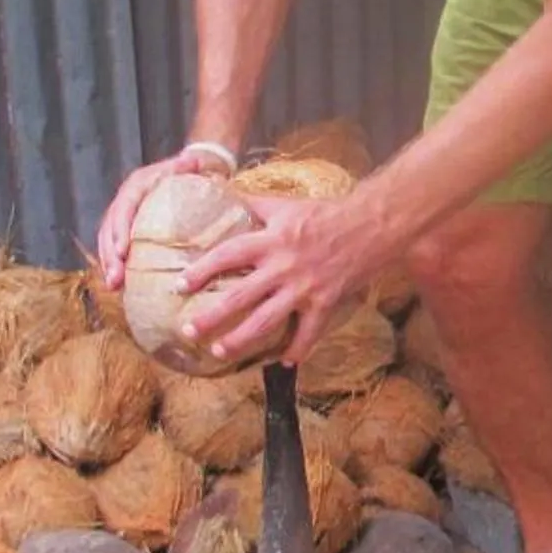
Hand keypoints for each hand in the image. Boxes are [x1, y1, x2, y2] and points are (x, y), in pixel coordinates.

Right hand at [94, 151, 229, 288]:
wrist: (192, 168)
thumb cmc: (193, 169)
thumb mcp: (191, 164)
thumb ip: (189, 165)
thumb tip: (192, 161)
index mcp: (137, 184)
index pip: (124, 207)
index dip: (120, 230)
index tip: (122, 252)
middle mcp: (126, 199)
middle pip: (110, 228)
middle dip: (110, 255)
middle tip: (115, 279)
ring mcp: (125, 215)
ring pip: (108, 240)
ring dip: (108, 264)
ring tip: (113, 286)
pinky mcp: (128, 229)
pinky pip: (115, 247)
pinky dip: (115, 265)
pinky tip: (119, 285)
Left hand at [175, 193, 382, 367]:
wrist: (371, 225)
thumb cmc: (326, 213)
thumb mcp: (286, 204)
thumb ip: (254, 203)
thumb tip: (221, 190)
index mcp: (272, 239)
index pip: (229, 254)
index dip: (202, 269)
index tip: (180, 284)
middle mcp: (284, 266)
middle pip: (241, 296)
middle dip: (212, 316)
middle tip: (188, 331)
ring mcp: (304, 288)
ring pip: (267, 320)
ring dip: (241, 340)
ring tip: (219, 352)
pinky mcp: (325, 303)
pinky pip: (309, 332)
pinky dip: (297, 349)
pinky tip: (283, 362)